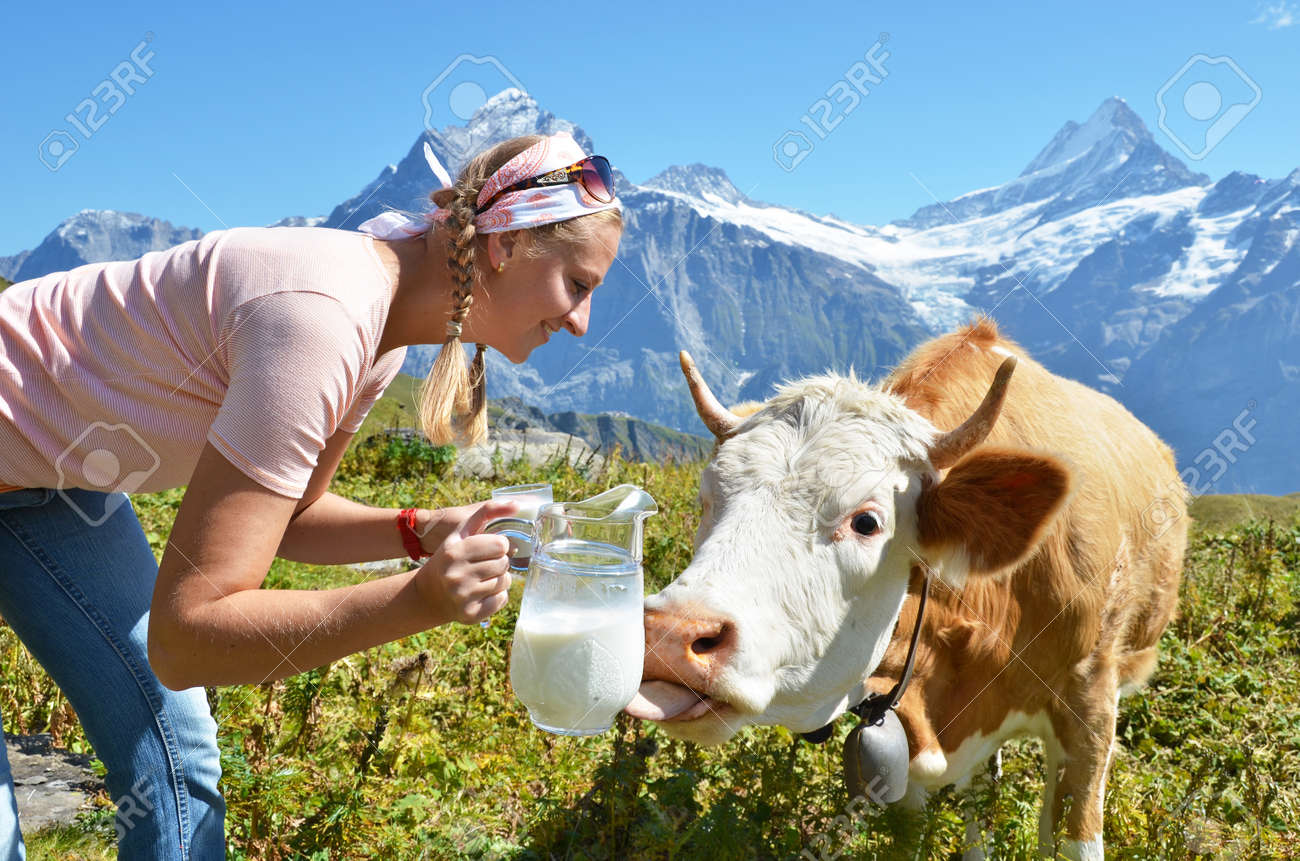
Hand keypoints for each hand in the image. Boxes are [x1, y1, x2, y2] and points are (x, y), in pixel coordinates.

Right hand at [414, 501, 517, 624]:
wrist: (430, 593)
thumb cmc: (452, 557)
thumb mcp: (462, 532)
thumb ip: (487, 512)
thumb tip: (517, 504)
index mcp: (455, 552)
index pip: (501, 544)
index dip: (497, 545)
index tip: (486, 549)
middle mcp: (457, 575)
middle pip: (504, 563)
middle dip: (498, 562)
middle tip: (483, 565)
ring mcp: (463, 597)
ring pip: (505, 582)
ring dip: (499, 579)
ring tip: (481, 579)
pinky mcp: (470, 615)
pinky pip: (502, 600)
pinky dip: (498, 596)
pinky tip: (482, 593)